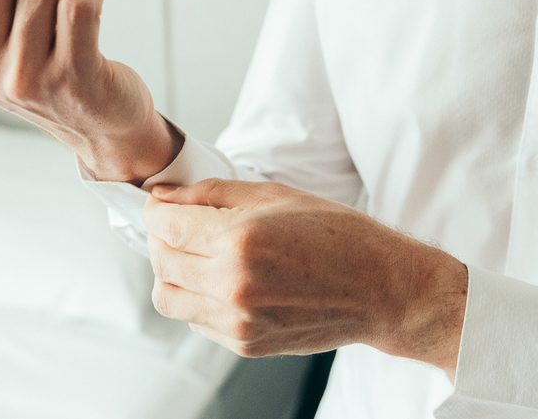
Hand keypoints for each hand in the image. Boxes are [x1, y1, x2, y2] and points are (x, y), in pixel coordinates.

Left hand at [142, 179, 467, 375]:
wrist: (381, 289)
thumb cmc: (338, 235)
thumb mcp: (275, 194)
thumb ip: (211, 193)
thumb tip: (163, 196)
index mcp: (240, 240)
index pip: (165, 225)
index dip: (156, 209)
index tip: (163, 204)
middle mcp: (234, 285)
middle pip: (160, 262)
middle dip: (162, 238)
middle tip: (182, 224)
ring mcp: (238, 321)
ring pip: (168, 298)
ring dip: (173, 272)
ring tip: (201, 255)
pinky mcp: (245, 343)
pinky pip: (195, 320)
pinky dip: (197, 298)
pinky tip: (226, 279)